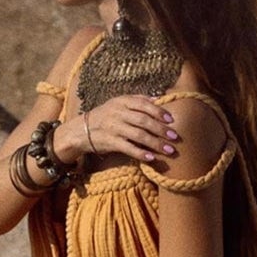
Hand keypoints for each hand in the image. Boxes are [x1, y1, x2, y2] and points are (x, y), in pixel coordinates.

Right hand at [52, 96, 178, 170]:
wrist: (81, 130)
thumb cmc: (104, 116)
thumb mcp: (118, 103)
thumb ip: (137, 100)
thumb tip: (158, 98)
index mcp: (122, 102)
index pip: (143, 105)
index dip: (158, 112)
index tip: (171, 119)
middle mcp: (118, 113)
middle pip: (144, 121)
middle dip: (161, 129)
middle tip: (174, 137)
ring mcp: (114, 128)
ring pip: (139, 135)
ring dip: (155, 143)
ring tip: (168, 150)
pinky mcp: (110, 142)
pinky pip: (128, 148)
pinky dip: (141, 153)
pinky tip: (151, 158)